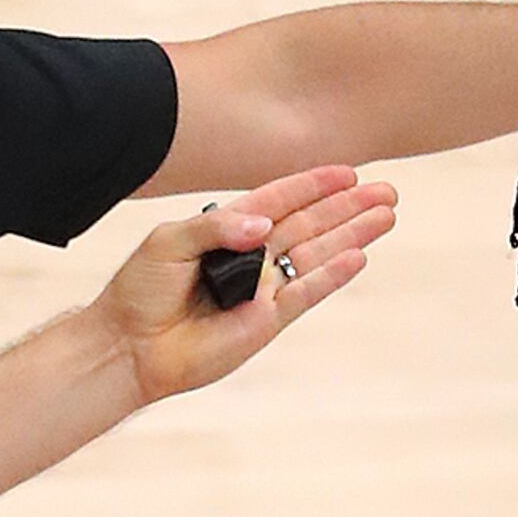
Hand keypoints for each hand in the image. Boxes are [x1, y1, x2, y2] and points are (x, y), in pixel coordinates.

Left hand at [98, 167, 396, 404]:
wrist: (130, 345)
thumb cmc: (142, 291)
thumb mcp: (170, 240)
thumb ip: (217, 225)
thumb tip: (263, 227)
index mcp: (229, 228)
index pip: (279, 199)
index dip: (314, 185)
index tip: (348, 171)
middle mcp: (252, 256)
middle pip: (310, 224)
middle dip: (348, 207)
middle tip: (387, 191)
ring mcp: (263, 289)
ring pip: (317, 255)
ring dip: (352, 235)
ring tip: (386, 216)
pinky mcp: (267, 321)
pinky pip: (306, 294)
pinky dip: (331, 276)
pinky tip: (357, 257)